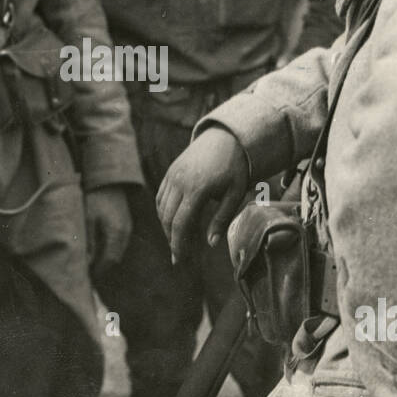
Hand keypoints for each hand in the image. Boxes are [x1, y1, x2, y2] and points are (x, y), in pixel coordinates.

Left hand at [85, 185, 132, 272]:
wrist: (109, 179)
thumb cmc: (96, 197)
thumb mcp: (88, 219)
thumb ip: (89, 241)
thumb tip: (88, 261)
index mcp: (116, 233)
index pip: (109, 260)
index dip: (99, 271)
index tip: (88, 277)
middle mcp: (125, 233)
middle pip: (115, 258)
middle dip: (102, 267)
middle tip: (88, 272)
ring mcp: (128, 228)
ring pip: (118, 251)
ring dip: (107, 258)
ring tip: (92, 261)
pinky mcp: (127, 223)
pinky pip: (120, 243)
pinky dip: (111, 249)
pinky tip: (100, 248)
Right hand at [156, 127, 249, 262]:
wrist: (226, 137)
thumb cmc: (234, 168)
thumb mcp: (235, 194)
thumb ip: (222, 219)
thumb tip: (210, 244)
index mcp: (198, 188)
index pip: (181, 223)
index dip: (178, 244)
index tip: (180, 260)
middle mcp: (181, 181)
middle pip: (168, 218)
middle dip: (172, 240)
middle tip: (179, 256)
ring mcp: (172, 175)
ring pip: (161, 209)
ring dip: (167, 228)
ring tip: (178, 241)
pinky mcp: (170, 172)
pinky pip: (161, 197)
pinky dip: (164, 213)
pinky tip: (173, 223)